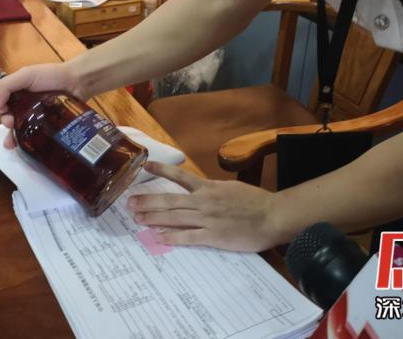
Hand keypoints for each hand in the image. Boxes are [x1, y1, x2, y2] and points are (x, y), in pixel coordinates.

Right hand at [0, 61, 82, 147]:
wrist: (77, 83)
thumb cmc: (51, 76)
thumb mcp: (26, 75)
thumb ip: (6, 85)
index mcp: (17, 91)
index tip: (2, 110)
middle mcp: (24, 104)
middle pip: (7, 117)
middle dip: (5, 122)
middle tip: (10, 122)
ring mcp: (35, 116)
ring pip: (18, 129)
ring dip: (11, 136)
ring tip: (12, 141)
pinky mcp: (45, 126)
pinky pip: (32, 136)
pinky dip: (24, 142)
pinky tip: (22, 148)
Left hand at [126, 162, 283, 251]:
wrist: (273, 216)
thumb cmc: (256, 202)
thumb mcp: (232, 188)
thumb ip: (214, 189)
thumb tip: (200, 188)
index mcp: (209, 187)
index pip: (180, 177)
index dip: (161, 170)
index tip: (144, 165)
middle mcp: (204, 200)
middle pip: (170, 200)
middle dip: (148, 201)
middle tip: (129, 203)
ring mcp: (208, 218)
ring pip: (174, 216)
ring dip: (154, 218)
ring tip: (137, 219)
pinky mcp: (214, 235)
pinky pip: (189, 236)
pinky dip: (173, 237)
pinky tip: (160, 237)